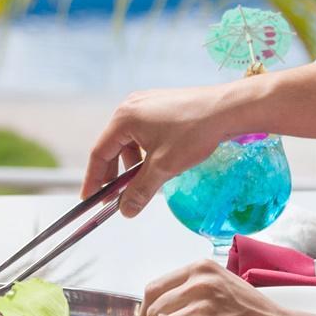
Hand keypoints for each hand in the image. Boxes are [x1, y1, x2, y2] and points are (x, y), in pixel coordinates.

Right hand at [84, 83, 256, 215]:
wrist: (227, 109)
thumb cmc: (194, 133)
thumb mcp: (163, 167)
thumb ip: (140, 190)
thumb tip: (125, 211)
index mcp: (124, 118)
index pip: (99, 152)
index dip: (93, 179)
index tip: (89, 199)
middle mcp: (130, 107)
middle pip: (113, 146)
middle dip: (115, 174)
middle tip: (116, 197)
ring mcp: (146, 104)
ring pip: (130, 141)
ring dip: (133, 164)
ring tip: (144, 182)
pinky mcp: (161, 106)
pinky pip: (144, 133)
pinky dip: (145, 152)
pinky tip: (159, 164)